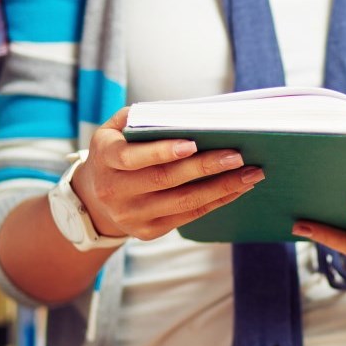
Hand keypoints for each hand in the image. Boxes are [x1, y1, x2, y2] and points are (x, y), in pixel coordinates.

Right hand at [71, 108, 265, 240]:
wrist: (94, 199)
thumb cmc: (116, 151)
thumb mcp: (114, 130)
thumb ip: (141, 119)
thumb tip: (187, 114)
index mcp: (106, 159)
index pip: (132, 157)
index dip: (162, 151)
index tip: (193, 143)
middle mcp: (115, 191)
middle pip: (165, 180)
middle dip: (205, 167)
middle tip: (238, 156)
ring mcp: (132, 216)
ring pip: (183, 202)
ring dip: (221, 188)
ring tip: (251, 173)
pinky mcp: (149, 232)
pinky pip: (189, 216)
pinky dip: (217, 201)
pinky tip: (238, 188)